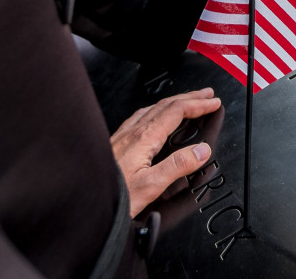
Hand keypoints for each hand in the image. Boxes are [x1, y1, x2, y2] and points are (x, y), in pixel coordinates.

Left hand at [109, 88, 221, 217]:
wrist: (82, 201)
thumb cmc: (114, 196)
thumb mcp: (152, 185)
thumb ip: (178, 166)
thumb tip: (201, 151)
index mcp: (144, 138)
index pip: (177, 111)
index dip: (198, 105)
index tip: (213, 102)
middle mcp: (132, 132)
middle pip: (166, 105)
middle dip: (190, 97)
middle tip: (206, 94)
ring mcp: (122, 136)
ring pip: (152, 108)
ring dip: (173, 102)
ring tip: (185, 101)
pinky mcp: (115, 143)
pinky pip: (140, 116)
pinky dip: (156, 110)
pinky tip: (153, 116)